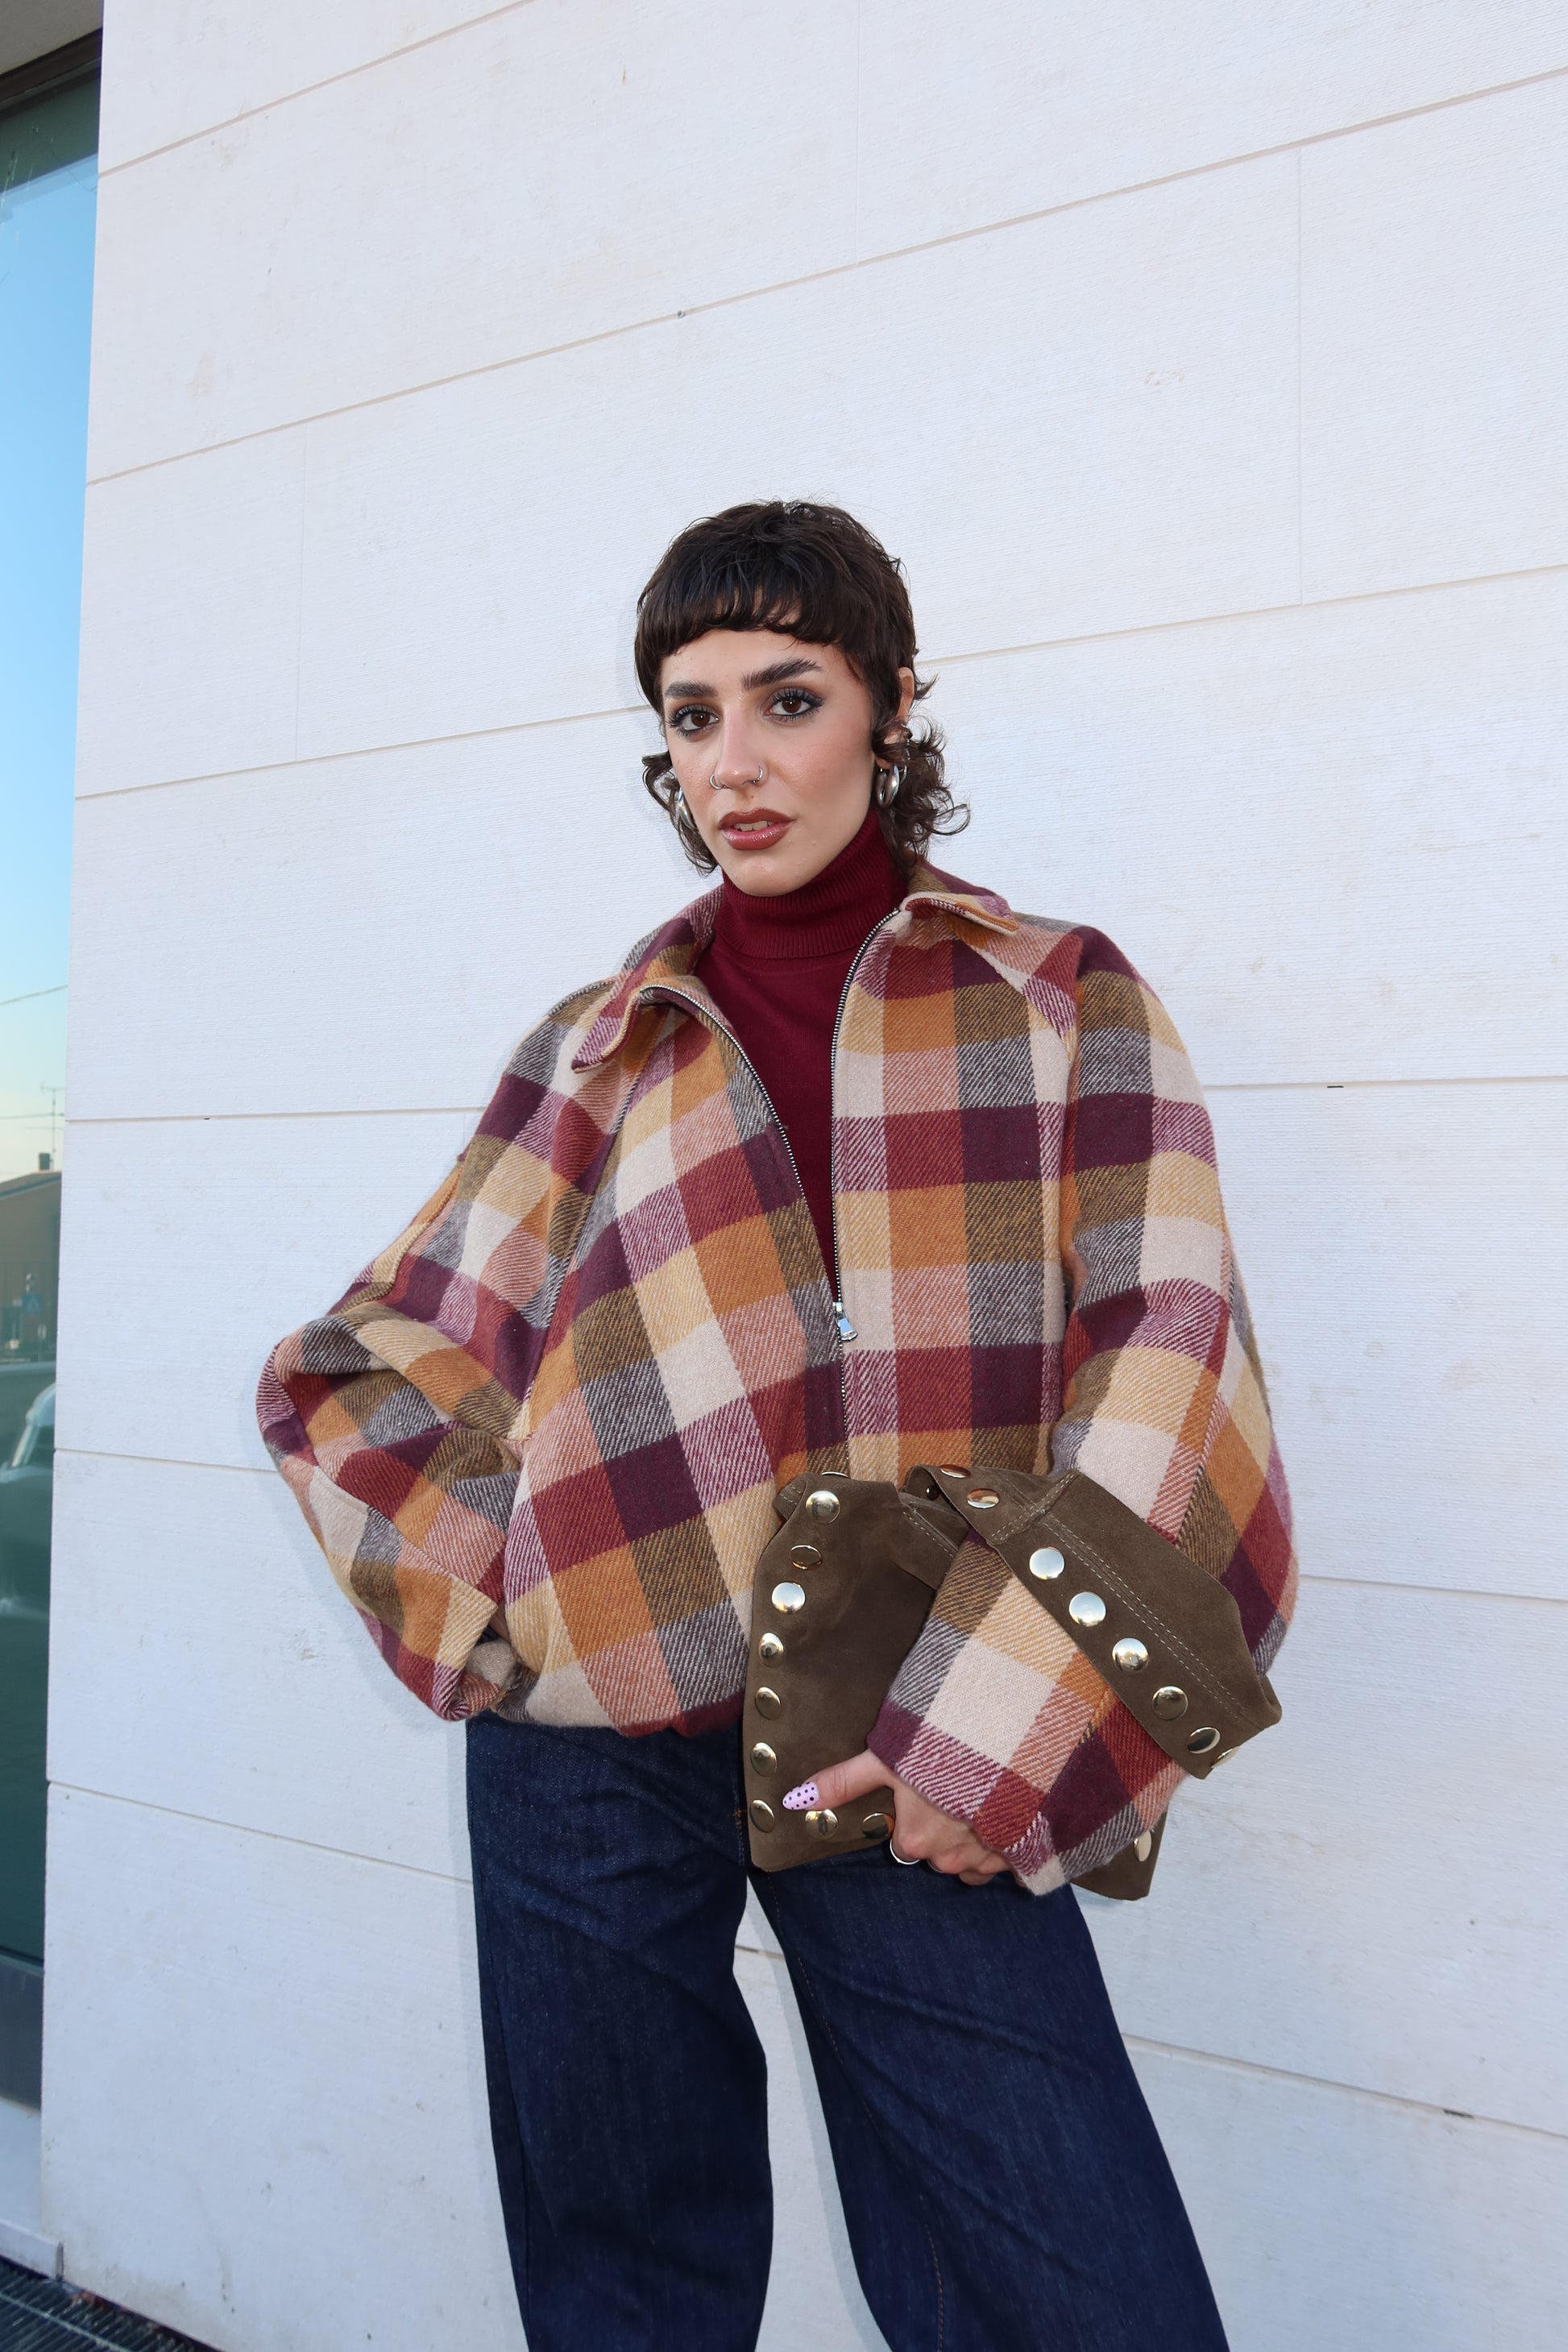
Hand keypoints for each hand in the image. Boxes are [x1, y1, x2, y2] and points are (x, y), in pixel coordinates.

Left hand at [783, 1751, 1011, 1886]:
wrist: (1014, 1742)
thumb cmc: (946, 1748)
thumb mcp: (887, 1757)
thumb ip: (843, 1781)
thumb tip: (795, 1799)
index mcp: (916, 1839)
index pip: (903, 1841)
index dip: (912, 1814)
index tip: (924, 1788)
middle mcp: (950, 1857)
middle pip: (937, 1851)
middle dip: (943, 1826)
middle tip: (952, 1786)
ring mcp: (989, 1858)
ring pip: (972, 1859)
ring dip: (975, 1835)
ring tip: (981, 1796)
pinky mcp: (1022, 1855)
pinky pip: (1008, 1862)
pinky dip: (1006, 1845)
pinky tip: (1008, 1816)